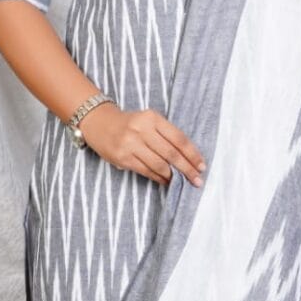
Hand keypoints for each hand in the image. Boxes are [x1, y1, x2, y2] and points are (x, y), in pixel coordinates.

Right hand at [78, 103, 206, 188]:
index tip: (202, 166)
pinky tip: (167, 181)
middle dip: (187, 169)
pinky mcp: (122, 157)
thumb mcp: (148, 121)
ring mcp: (131, 144)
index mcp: (152, 118)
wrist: (99, 123)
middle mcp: (141, 130)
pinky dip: (159, 178)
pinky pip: (146, 171)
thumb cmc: (130, 124)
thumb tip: (188, 159)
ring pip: (159, 165)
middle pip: (171, 153)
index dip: (192, 154)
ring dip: (173, 176)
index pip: (179, 138)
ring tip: (183, 182)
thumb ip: (165, 135)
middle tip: (197, 180)